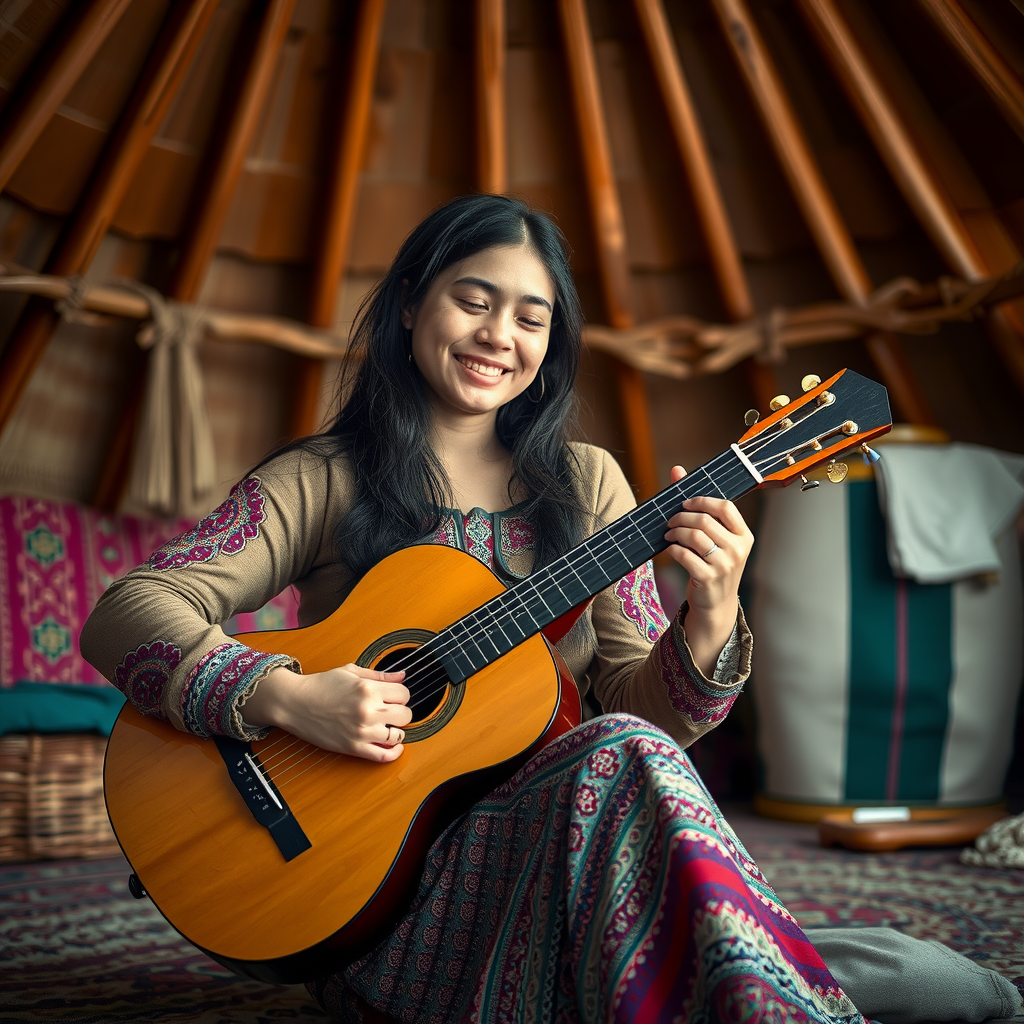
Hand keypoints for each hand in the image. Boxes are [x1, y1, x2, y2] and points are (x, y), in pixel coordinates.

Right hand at [242, 663, 411, 762]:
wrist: (294, 702)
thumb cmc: (320, 685)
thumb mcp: (350, 672)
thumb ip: (380, 675)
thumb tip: (403, 676)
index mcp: (368, 689)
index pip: (404, 694)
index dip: (400, 695)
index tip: (394, 697)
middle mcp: (368, 710)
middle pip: (405, 715)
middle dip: (401, 712)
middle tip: (391, 711)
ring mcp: (361, 731)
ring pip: (398, 736)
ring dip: (396, 731)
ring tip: (387, 726)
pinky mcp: (353, 748)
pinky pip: (383, 756)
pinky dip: (393, 753)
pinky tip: (393, 747)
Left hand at [663, 465, 753, 673]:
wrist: (716, 604)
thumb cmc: (713, 563)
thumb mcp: (714, 538)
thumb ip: (698, 505)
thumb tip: (677, 469)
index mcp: (744, 535)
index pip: (726, 507)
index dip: (702, 501)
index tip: (685, 504)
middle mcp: (738, 549)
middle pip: (704, 520)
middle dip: (681, 517)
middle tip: (670, 521)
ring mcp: (725, 565)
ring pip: (694, 536)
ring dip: (675, 532)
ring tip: (668, 534)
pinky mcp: (709, 578)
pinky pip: (685, 555)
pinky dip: (672, 549)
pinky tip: (669, 549)